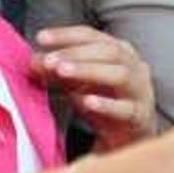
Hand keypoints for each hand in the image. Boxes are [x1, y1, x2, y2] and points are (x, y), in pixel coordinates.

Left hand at [33, 26, 156, 151]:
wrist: (129, 137)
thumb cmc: (105, 102)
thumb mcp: (78, 83)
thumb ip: (57, 71)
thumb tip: (33, 61)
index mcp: (120, 51)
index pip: (92, 36)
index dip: (66, 35)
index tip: (41, 38)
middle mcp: (134, 66)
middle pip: (108, 51)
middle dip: (76, 53)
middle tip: (49, 60)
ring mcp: (140, 91)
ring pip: (119, 75)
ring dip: (89, 71)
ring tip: (62, 72)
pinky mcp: (139, 116)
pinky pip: (125, 108)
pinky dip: (105, 104)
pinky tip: (86, 101)